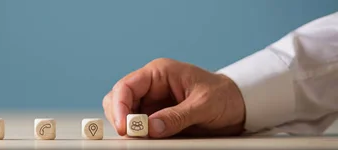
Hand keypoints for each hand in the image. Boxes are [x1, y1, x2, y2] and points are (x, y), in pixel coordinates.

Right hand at [102, 58, 245, 137]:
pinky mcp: (156, 117)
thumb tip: (151, 128)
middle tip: (130, 134)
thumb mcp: (204, 106)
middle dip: (120, 117)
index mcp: (159, 73)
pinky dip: (137, 134)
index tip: (125, 126)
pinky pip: (138, 126)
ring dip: (127, 126)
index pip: (126, 86)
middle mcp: (151, 86)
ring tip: (140, 137)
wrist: (240, 105)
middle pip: (118, 99)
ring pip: (124, 114)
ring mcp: (152, 102)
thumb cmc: (224, 96)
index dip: (120, 106)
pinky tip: (146, 139)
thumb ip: (177, 117)